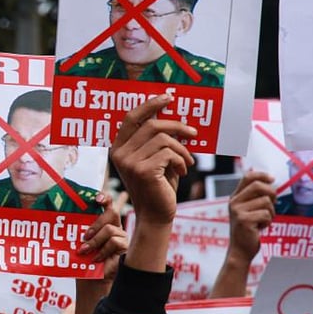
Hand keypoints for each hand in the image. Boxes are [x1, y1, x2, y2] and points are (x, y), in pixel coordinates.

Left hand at [78, 193, 127, 280]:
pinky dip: (102, 250)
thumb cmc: (85, 261)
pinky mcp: (125, 246)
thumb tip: (64, 220)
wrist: (92, 280)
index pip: (108, 205)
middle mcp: (115, 226)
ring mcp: (121, 236)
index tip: (96, 198)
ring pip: (110, 229)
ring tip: (85, 251)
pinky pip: (114, 242)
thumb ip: (78, 231)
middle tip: (84, 236)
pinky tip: (96, 258)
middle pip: (111, 212)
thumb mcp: (80, 242)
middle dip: (96, 223)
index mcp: (104, 222)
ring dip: (95, 241)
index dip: (104, 198)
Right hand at [110, 94, 196, 225]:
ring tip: (187, 162)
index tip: (168, 98)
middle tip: (193, 133)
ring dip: (182, 150)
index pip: (131, 117)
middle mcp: (120, 154)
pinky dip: (181, 160)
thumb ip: (158, 140)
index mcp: (119, 148)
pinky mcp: (143, 171)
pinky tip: (182, 172)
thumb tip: (174, 117)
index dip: (150, 105)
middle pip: (152, 125)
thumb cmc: (159, 185)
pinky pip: (169, 153)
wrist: (157, 215)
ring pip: (164, 140)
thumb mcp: (155, 158)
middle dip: (177, 126)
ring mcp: (129, 163)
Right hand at [226, 171, 275, 263]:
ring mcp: (238, 211)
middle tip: (272, 205)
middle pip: (258, 186)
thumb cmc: (249, 231)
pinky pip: (266, 214)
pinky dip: (268, 222)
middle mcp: (234, 202)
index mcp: (235, 197)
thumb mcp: (249, 210)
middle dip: (271, 194)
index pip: (248, 177)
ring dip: (271, 213)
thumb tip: (272, 184)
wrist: (240, 251)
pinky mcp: (244, 220)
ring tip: (263, 221)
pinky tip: (260, 228)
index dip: (261, 175)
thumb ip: (256, 197)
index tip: (272, 179)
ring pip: (266, 202)